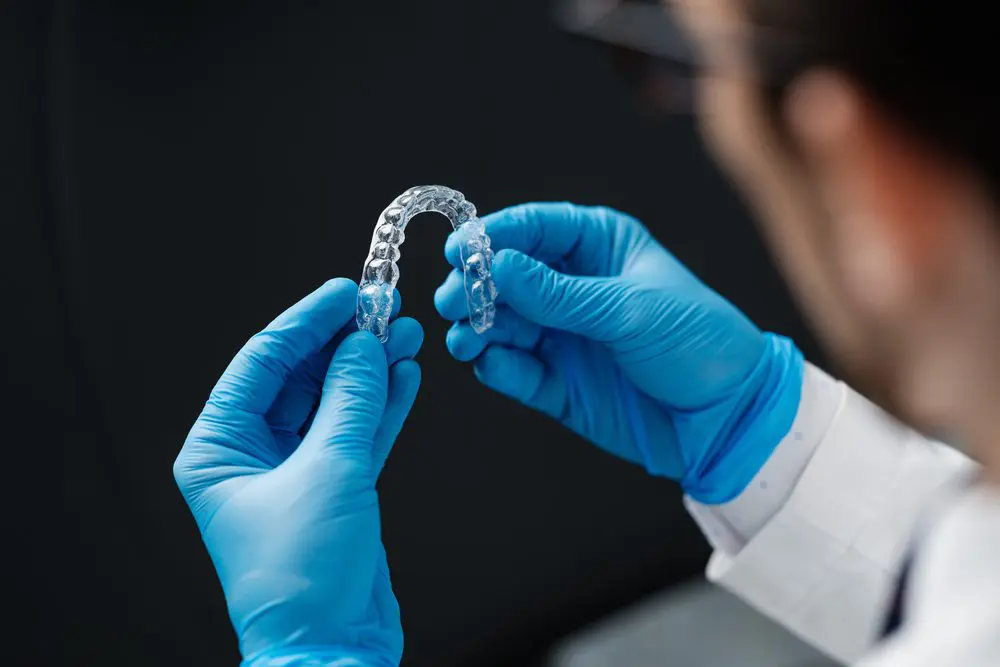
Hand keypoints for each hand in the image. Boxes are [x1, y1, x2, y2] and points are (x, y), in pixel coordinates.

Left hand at [174, 278, 422, 666]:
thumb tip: (364, 344)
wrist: (332, 650)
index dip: (305, 322)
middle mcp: (252, 456)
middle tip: (383, 308)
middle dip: (344, 343)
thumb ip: (350, 399)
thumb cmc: (303, 575)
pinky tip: (406, 375)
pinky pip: (358, 434)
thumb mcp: (328, 471)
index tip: (344, 292)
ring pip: (335, 403)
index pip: (262, 363)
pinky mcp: (335, 490)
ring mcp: (296, 472)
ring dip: (370, 370)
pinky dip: (383, 406)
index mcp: (220, 448)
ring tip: (405, 334)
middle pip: (301, 378)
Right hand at [435, 203, 802, 502]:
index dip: (494, 236)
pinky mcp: (557, 382)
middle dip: (476, 287)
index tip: (461, 251)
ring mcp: (562, 335)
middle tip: (452, 300)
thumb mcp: (630, 310)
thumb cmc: (697, 342)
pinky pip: (515, 369)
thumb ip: (559, 294)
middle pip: (506, 277)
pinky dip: (497, 366)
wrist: (726, 419)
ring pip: (501, 324)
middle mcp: (573, 286)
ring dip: (477, 329)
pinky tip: (490, 364)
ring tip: (464, 338)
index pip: (535, 228)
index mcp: (599, 247)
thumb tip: (496, 266)